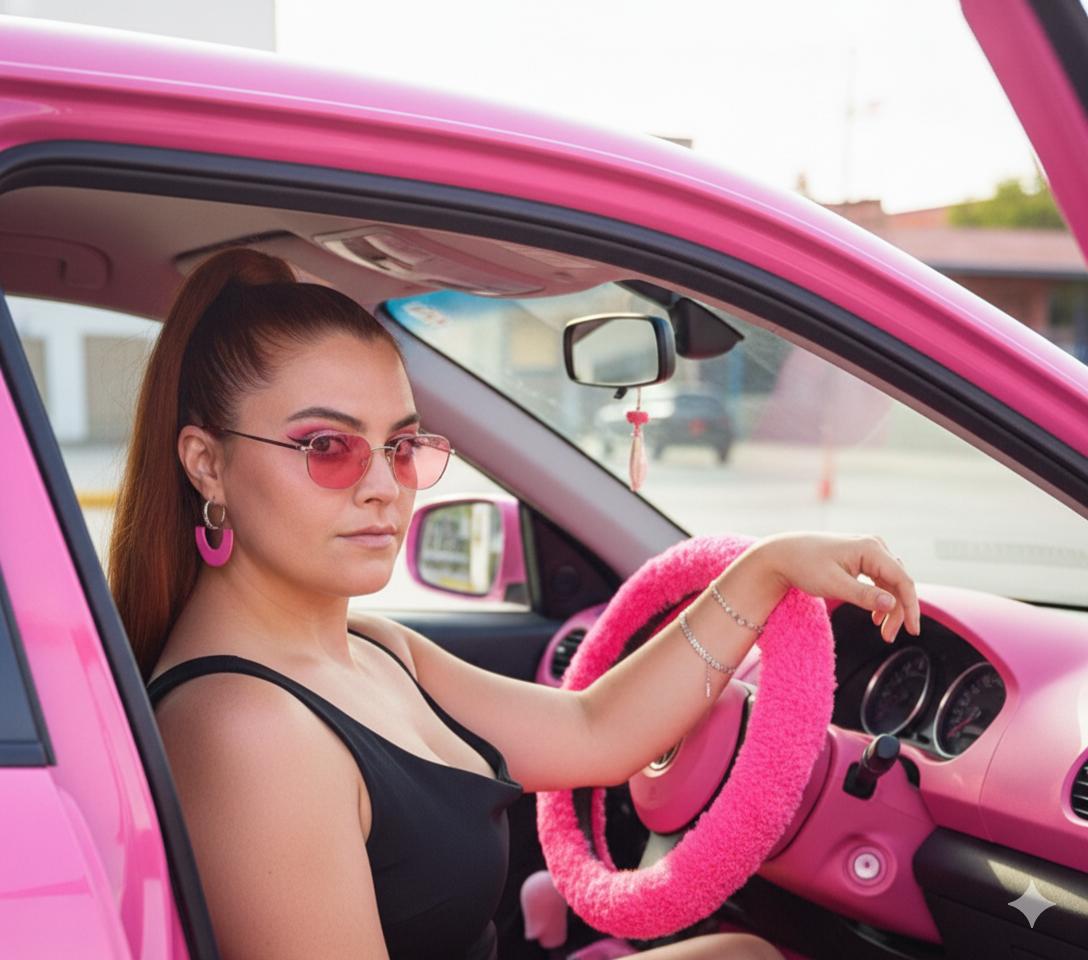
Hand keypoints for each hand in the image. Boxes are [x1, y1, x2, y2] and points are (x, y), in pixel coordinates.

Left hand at [750, 532, 919, 642]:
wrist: (781, 555)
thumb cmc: (804, 566)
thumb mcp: (833, 585)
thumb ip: (864, 595)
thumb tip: (892, 604)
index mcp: (870, 548)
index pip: (902, 580)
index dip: (911, 607)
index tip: (913, 631)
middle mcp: (874, 546)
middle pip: (898, 582)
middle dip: (898, 611)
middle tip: (888, 637)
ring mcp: (868, 551)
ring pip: (890, 583)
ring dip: (889, 607)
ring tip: (882, 631)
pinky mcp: (861, 558)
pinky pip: (880, 580)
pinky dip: (880, 599)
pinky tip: (876, 616)